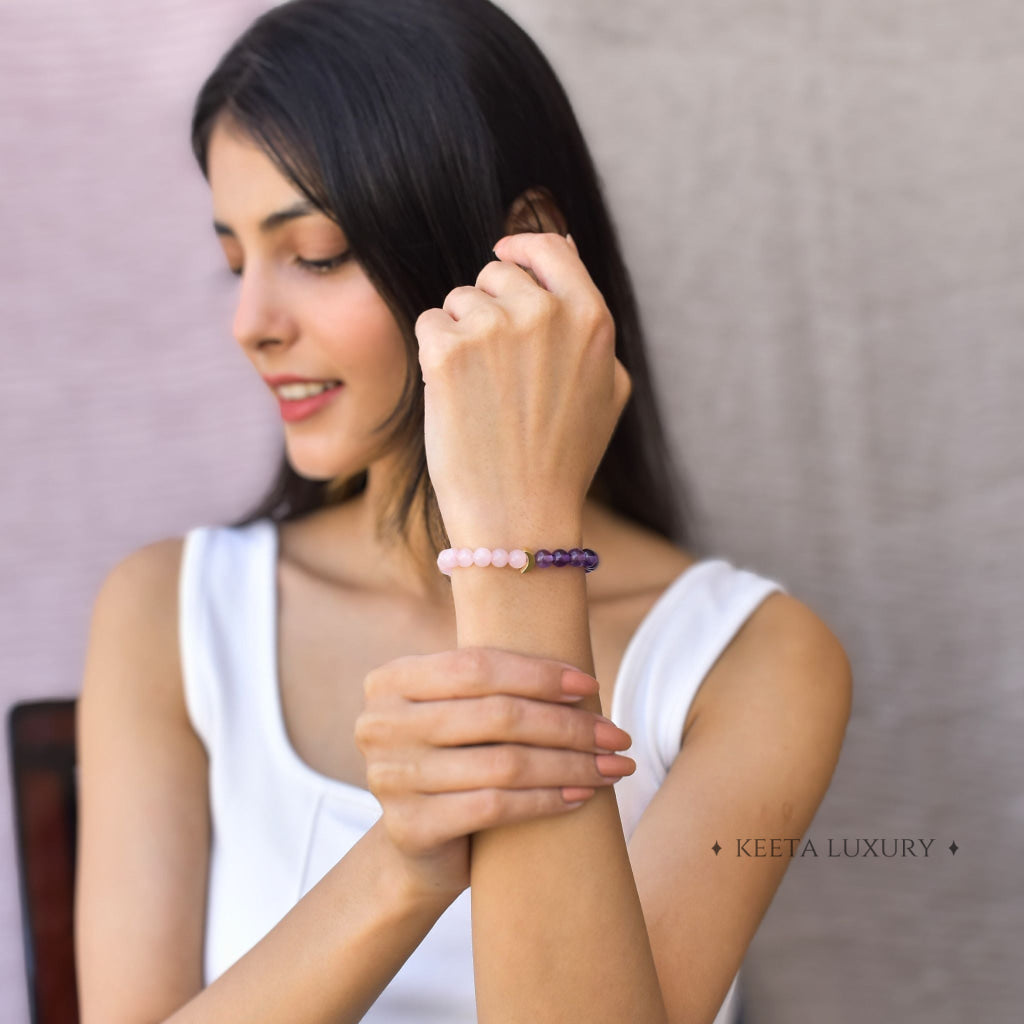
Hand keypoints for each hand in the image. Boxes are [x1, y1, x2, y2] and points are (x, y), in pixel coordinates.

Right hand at [354, 646, 634, 900]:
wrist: (419, 847)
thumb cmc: (457, 761)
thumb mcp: (460, 712)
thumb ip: (492, 683)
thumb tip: (579, 671)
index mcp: (392, 680)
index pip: (477, 665)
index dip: (540, 675)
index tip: (591, 688)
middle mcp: (380, 724)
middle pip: (497, 715)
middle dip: (568, 725)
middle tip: (616, 736)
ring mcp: (389, 778)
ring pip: (504, 764)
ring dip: (571, 765)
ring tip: (612, 768)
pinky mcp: (409, 828)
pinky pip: (495, 806)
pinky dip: (546, 800)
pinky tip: (580, 796)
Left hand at [414, 232, 631, 538]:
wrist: (520, 516)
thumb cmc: (563, 459)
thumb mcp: (607, 387)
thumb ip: (590, 318)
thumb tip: (565, 248)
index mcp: (591, 318)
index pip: (549, 248)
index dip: (523, 248)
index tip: (505, 256)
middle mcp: (545, 312)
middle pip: (496, 273)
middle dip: (489, 307)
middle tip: (497, 370)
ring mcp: (495, 328)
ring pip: (458, 300)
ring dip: (460, 335)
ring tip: (481, 393)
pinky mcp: (448, 350)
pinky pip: (429, 324)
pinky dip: (433, 357)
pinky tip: (454, 397)